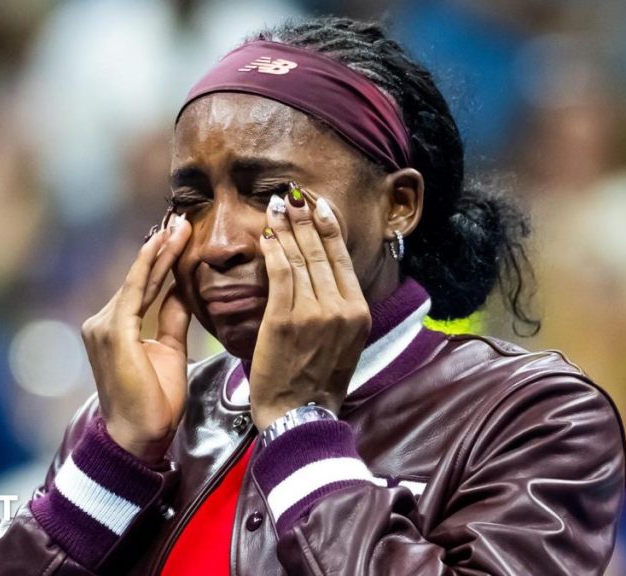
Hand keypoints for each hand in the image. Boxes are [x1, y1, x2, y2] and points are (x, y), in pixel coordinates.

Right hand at [81, 215, 192, 462]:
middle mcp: (103, 321)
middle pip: (140, 278)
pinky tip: (163, 245)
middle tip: (181, 218)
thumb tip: (182, 289)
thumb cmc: (154, 402)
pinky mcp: (113, 331)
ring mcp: (103, 325)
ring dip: (161, 251)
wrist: (139, 436)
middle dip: (162, 248)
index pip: (144, 287)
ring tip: (180, 226)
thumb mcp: (169, 350)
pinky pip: (136, 291)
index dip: (163, 260)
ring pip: (139, 280)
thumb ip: (172, 318)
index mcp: (116, 327)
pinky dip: (150, 266)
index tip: (180, 234)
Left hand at [249, 184, 371, 428]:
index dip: (329, 226)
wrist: (300, 416)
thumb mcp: (342, 342)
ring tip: (277, 204)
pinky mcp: (285, 320)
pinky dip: (274, 250)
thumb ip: (337, 308)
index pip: (342, 258)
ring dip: (288, 226)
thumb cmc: (315, 382)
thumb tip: (322, 274)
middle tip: (293, 194)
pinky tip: (267, 234)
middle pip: (322, 251)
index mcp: (358, 312)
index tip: (318, 205)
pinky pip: (280, 274)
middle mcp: (341, 308)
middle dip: (306, 217)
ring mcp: (314, 313)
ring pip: (301, 258)